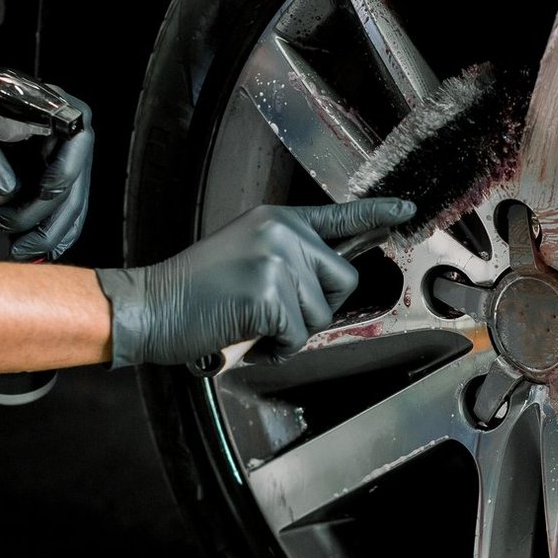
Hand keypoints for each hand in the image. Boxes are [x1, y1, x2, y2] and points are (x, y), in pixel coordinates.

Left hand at [0, 61, 94, 260]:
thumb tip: (6, 187)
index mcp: (56, 107)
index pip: (75, 143)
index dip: (63, 173)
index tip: (41, 194)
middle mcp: (71, 134)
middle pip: (74, 184)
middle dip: (46, 220)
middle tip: (13, 239)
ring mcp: (67, 160)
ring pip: (73, 206)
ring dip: (49, 235)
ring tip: (18, 251)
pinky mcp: (57, 179)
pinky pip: (65, 212)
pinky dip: (54, 234)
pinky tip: (37, 252)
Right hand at [94, 198, 414, 367]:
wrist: (151, 305)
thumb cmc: (194, 291)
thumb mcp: (246, 254)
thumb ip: (288, 257)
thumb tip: (326, 278)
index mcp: (278, 221)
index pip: (339, 216)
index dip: (378, 214)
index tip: (406, 210)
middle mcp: (283, 234)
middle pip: (342, 280)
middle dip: (316, 307)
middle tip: (273, 311)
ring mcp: (277, 260)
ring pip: (322, 314)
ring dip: (291, 331)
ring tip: (252, 321)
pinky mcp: (269, 292)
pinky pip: (298, 335)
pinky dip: (276, 348)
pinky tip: (248, 335)